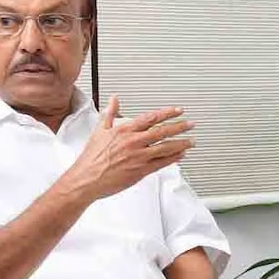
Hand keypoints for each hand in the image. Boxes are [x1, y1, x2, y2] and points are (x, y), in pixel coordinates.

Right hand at [62, 95, 194, 200]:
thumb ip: (110, 113)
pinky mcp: (141, 170)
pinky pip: (162, 163)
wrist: (86, 179)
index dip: (167, 113)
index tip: (178, 110)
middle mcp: (134, 142)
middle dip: (180, 126)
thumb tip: (114, 99)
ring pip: (166, 147)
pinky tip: (181, 155)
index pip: (151, 117)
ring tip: (191, 140)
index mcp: (125, 130)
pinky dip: (174, 158)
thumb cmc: (92, 158)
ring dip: (181, 143)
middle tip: (191, 124)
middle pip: (163, 131)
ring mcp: (139, 156)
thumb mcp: (99, 130)